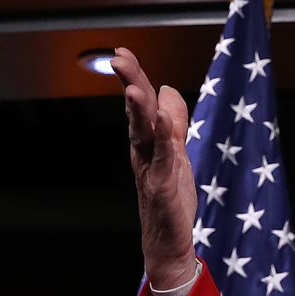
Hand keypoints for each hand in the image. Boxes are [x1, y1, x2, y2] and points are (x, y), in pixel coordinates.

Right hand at [113, 46, 198, 290]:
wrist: (169, 243)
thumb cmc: (171, 199)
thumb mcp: (177, 153)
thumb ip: (172, 123)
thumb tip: (167, 89)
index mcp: (147, 142)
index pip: (140, 104)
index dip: (134, 78)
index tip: (122, 52)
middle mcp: (143, 153)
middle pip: (137, 113)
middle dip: (129, 84)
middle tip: (117, 58)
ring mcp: (150, 170)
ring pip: (143, 134)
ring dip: (139, 109)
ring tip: (135, 87)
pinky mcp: (160, 188)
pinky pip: (162, 159)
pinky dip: (162, 139)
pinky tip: (160, 120)